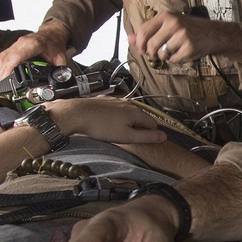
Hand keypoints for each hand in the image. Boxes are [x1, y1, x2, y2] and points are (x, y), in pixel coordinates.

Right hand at [0, 21, 70, 79]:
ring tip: (3, 83)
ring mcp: (16, 44)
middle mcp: (22, 43)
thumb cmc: (54, 43)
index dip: (9, 67)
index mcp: (34, 44)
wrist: (52, 33)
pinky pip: (2, 56)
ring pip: (2, 57)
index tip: (6, 78)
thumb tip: (60, 82)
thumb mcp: (61, 58)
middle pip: (6, 58)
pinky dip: (1, 67)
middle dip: (2, 74)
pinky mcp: (13, 47)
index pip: (17, 55)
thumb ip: (61, 71)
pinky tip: (3, 75)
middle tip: (4, 87)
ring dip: (0, 71)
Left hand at [50, 97, 167, 146]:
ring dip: (125, 123)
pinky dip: (115, 118)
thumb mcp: (126, 136)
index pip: (153, 123)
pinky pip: (116, 111)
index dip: (148, 134)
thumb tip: (164, 136)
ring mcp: (116, 100)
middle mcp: (128, 103)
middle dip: (136, 128)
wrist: (77, 114)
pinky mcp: (105, 101)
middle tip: (124, 138)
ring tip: (113, 132)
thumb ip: (146, 137)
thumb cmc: (101, 126)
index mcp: (136, 111)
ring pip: (127, 114)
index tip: (138, 141)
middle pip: (140, 118)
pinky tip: (105, 124)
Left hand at [129, 11, 241, 65]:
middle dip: (151, 53)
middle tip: (157, 54)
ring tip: (172, 51)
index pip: (143, 31)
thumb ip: (148, 31)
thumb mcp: (167, 25)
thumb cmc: (187, 29)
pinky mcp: (189, 47)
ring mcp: (182, 35)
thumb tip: (129, 39)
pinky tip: (182, 53)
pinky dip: (175, 60)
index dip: (140, 44)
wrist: (212, 33)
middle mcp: (173, 23)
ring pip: (162, 54)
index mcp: (165, 16)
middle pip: (151, 45)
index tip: (142, 50)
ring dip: (164, 57)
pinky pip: (174, 60)